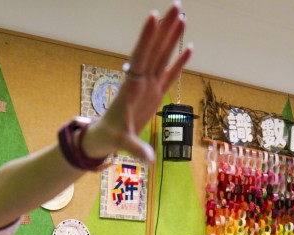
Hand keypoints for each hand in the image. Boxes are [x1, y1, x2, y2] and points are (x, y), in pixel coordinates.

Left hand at [82, 4, 190, 164]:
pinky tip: (189, 48)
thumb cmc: (110, 137)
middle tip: (176, 4)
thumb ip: (136, 149)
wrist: (105, 138)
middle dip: (164, 27)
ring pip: (162, 56)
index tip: (153, 16)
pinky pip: (169, 74)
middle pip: (155, 49)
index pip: (141, 57)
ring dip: (172, 37)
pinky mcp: (155, 94)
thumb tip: (148, 160)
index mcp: (132, 86)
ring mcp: (149, 86)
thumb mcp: (121, 143)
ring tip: (182, 17)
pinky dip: (179, 62)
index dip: (147, 38)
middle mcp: (141, 81)